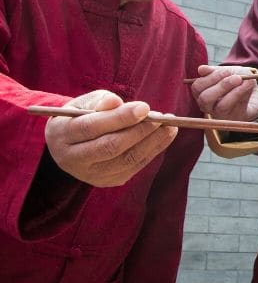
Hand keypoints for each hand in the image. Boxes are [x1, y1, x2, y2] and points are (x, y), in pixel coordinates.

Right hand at [44, 90, 177, 186]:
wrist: (69, 143)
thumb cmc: (81, 116)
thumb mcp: (84, 103)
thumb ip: (100, 101)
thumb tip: (116, 101)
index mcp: (62, 134)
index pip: (92, 127)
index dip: (120, 117)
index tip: (145, 107)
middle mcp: (72, 158)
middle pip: (110, 147)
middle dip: (140, 131)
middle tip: (162, 118)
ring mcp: (89, 174)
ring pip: (126, 160)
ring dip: (153, 142)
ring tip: (170, 126)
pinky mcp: (107, 181)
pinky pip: (134, 167)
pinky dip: (153, 151)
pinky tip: (165, 137)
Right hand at [189, 64, 257, 120]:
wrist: (251, 94)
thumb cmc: (234, 81)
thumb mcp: (226, 72)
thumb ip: (214, 71)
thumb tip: (201, 69)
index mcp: (200, 92)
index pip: (197, 87)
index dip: (211, 78)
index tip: (226, 71)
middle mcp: (206, 105)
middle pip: (206, 98)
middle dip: (222, 86)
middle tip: (236, 77)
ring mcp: (219, 114)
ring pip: (221, 106)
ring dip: (234, 92)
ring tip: (241, 80)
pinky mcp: (233, 118)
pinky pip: (237, 109)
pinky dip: (241, 95)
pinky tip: (248, 85)